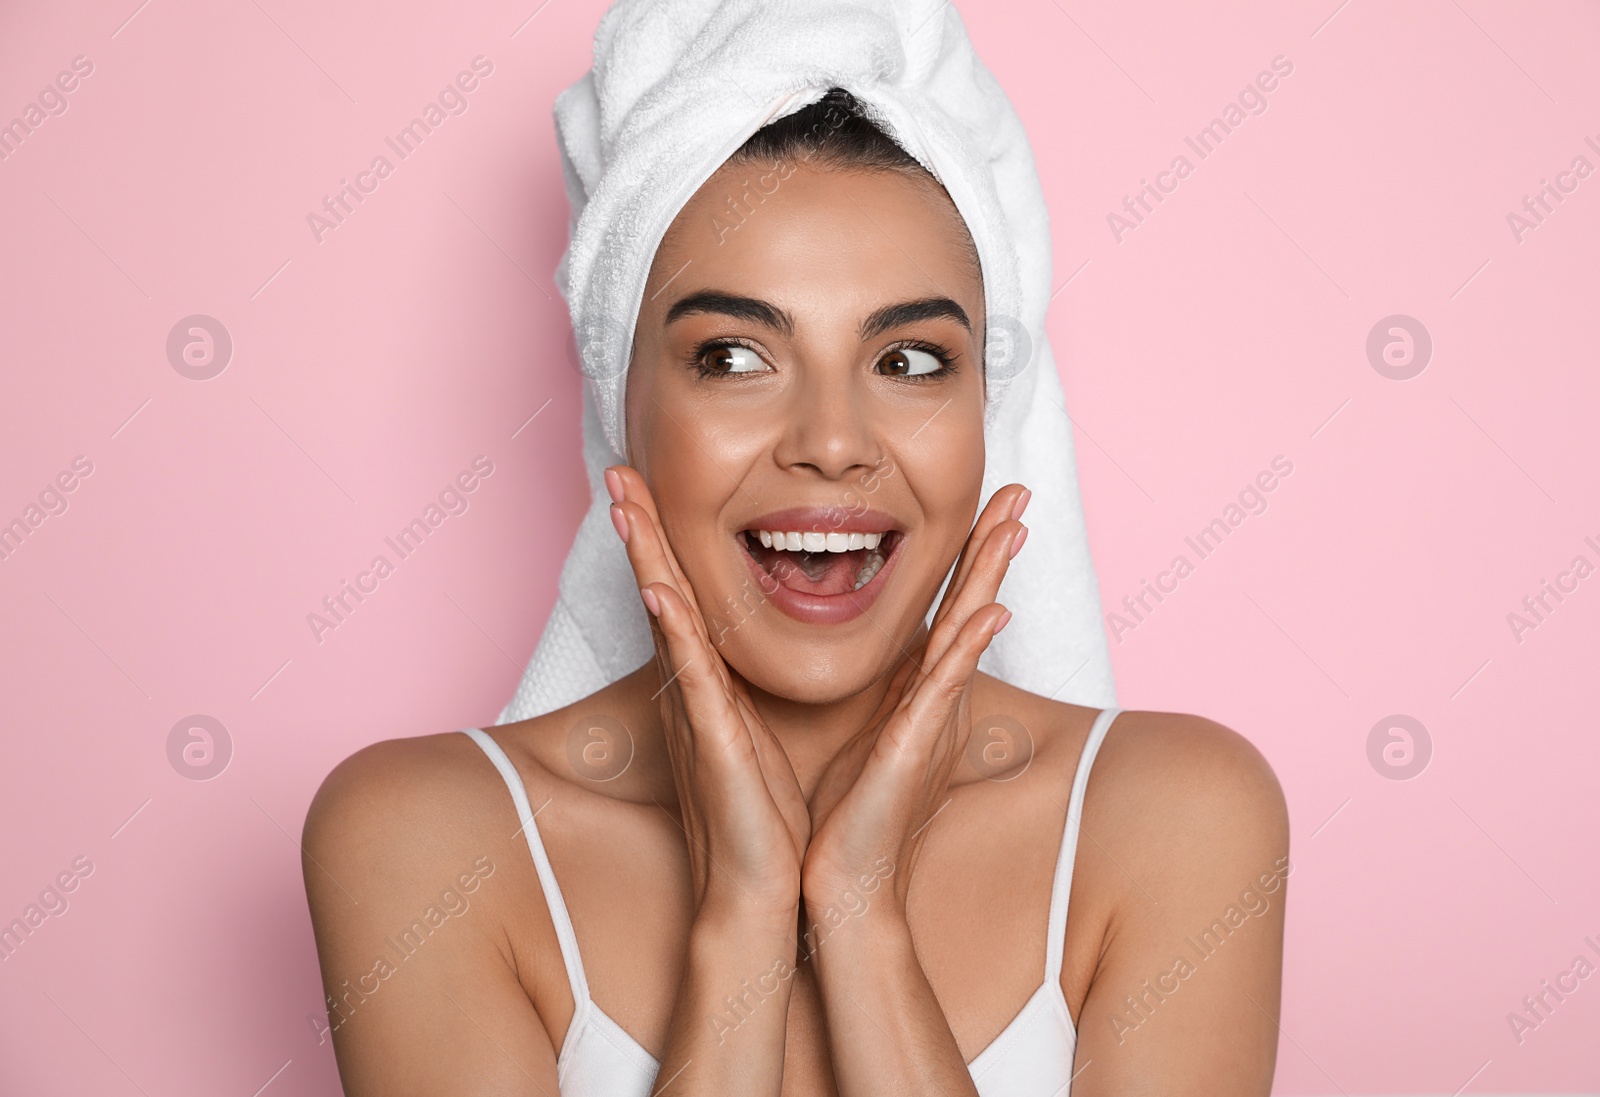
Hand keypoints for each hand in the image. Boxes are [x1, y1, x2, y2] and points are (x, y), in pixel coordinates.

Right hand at [606, 465, 811, 925]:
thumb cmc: (762, 814)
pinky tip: (662, 593)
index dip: (661, 537)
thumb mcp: (754, 732)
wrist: (756, 888)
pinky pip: (692, 678)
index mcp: (705, 682)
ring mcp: (695, 711)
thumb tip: (748, 650)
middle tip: (618, 467)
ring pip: (665, 620)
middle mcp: (690, 688)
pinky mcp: (711, 741)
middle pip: (658, 590)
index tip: (647, 482)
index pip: (679, 592)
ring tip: (625, 504)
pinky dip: (676, 633)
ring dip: (645, 560)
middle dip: (639, 527)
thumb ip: (744, 688)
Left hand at [800, 484, 1029, 917]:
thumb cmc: (847, 809)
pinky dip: (967, 649)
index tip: (990, 501)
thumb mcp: (863, 732)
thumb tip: (874, 658)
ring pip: (966, 632)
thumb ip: (876, 694)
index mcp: (916, 688)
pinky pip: (942, 688)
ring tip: (1015, 524)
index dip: (971, 553)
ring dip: (991, 577)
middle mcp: (933, 697)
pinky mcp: (914, 745)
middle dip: (995, 545)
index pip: (947, 605)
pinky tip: (993, 612)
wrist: (841, 879)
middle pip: (970, 604)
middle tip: (1023, 488)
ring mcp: (930, 718)